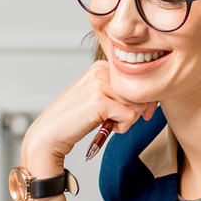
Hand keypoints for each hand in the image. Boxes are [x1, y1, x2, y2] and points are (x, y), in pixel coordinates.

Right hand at [20, 60, 155, 176]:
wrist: (50, 133)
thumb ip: (121, 93)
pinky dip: (123, 127)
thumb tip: (151, 101)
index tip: (140, 113)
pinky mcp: (99, 102)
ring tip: (109, 124)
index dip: (142, 99)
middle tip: (117, 121)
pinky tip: (107, 128)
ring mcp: (99, 85)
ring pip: (137, 104)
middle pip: (139, 92)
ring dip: (128, 120)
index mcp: (101, 66)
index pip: (137, 79)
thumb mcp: (99, 98)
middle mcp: (100, 71)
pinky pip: (130, 116)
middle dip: (135, 111)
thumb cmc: (75, 119)